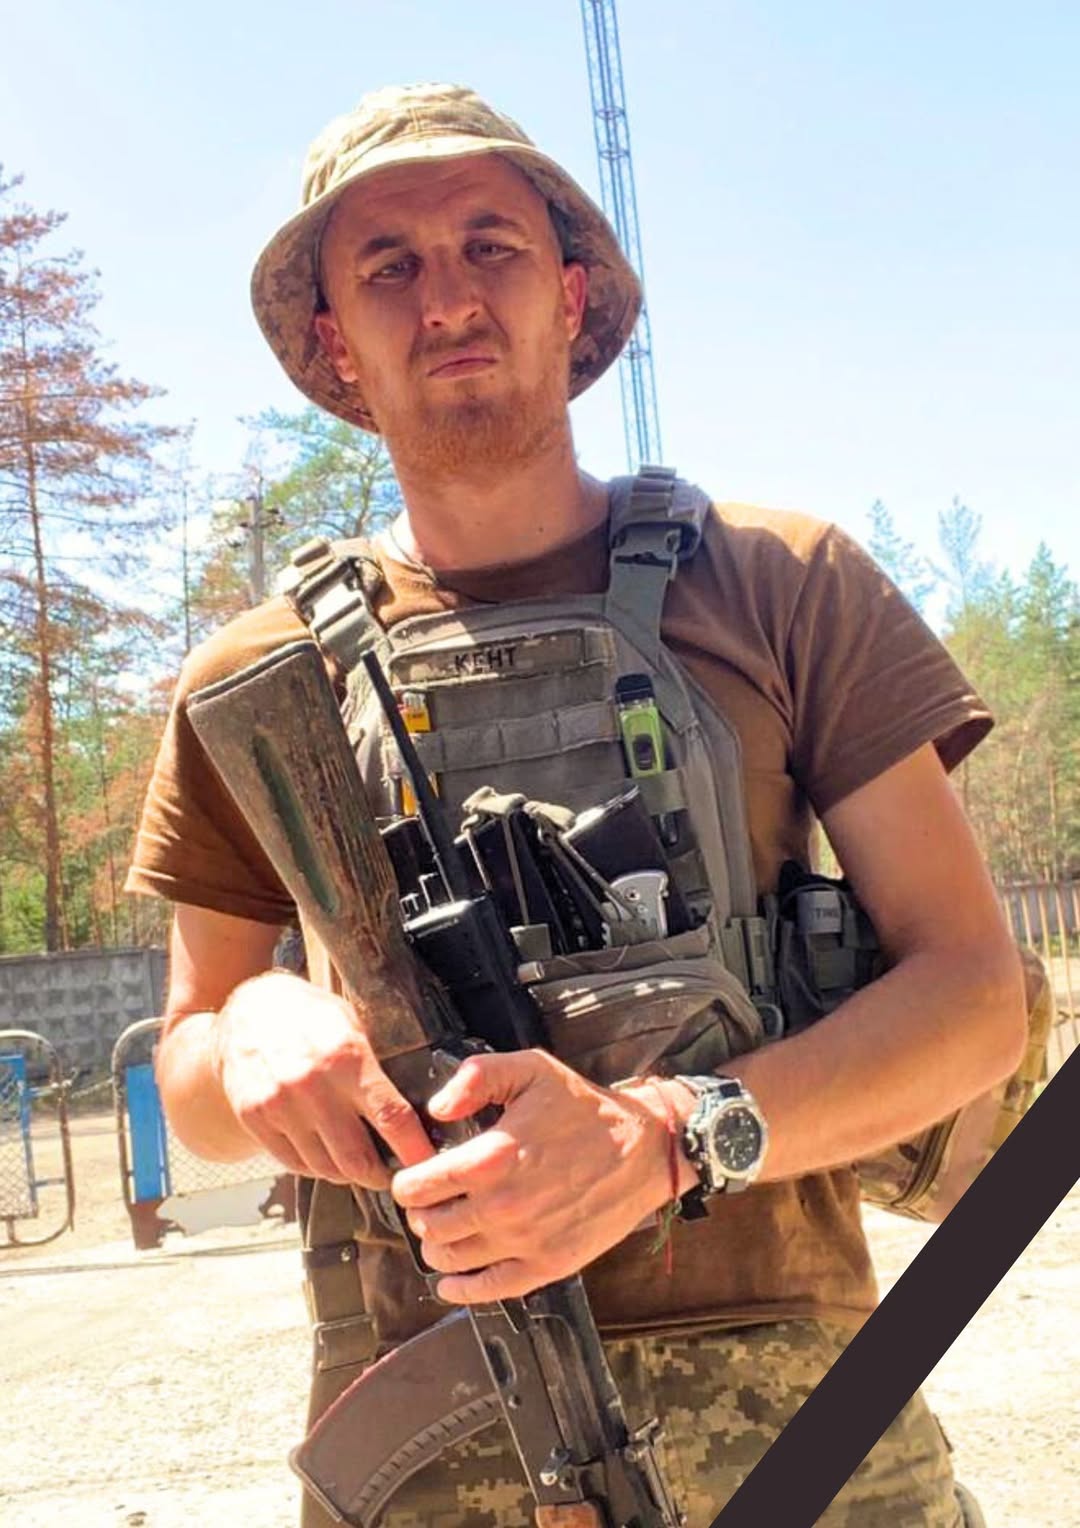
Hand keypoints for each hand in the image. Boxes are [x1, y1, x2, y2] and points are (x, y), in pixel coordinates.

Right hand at [213, 969, 433, 1186]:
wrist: (248, 1009)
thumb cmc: (309, 1015)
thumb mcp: (352, 1024)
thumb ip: (376, 1066)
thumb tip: (415, 1109)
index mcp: (347, 1058)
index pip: (391, 1117)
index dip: (413, 1150)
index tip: (427, 1165)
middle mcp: (312, 1086)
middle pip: (357, 1158)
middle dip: (380, 1175)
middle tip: (390, 1174)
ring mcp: (279, 1105)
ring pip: (324, 1168)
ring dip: (347, 1175)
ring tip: (357, 1165)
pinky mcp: (254, 1118)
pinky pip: (293, 1163)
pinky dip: (315, 1168)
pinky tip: (325, 1156)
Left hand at [390, 1051, 698, 1302]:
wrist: (643, 1151)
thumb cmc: (583, 1108)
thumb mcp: (531, 1069)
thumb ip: (476, 1077)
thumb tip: (436, 1109)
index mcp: (492, 1157)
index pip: (418, 1186)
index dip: (406, 1182)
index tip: (413, 1178)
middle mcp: (503, 1206)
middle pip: (428, 1226)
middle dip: (419, 1213)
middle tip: (428, 1202)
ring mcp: (525, 1242)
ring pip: (450, 1259)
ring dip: (435, 1246)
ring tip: (441, 1230)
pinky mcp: (548, 1266)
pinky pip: (488, 1290)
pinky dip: (460, 1289)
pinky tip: (451, 1280)